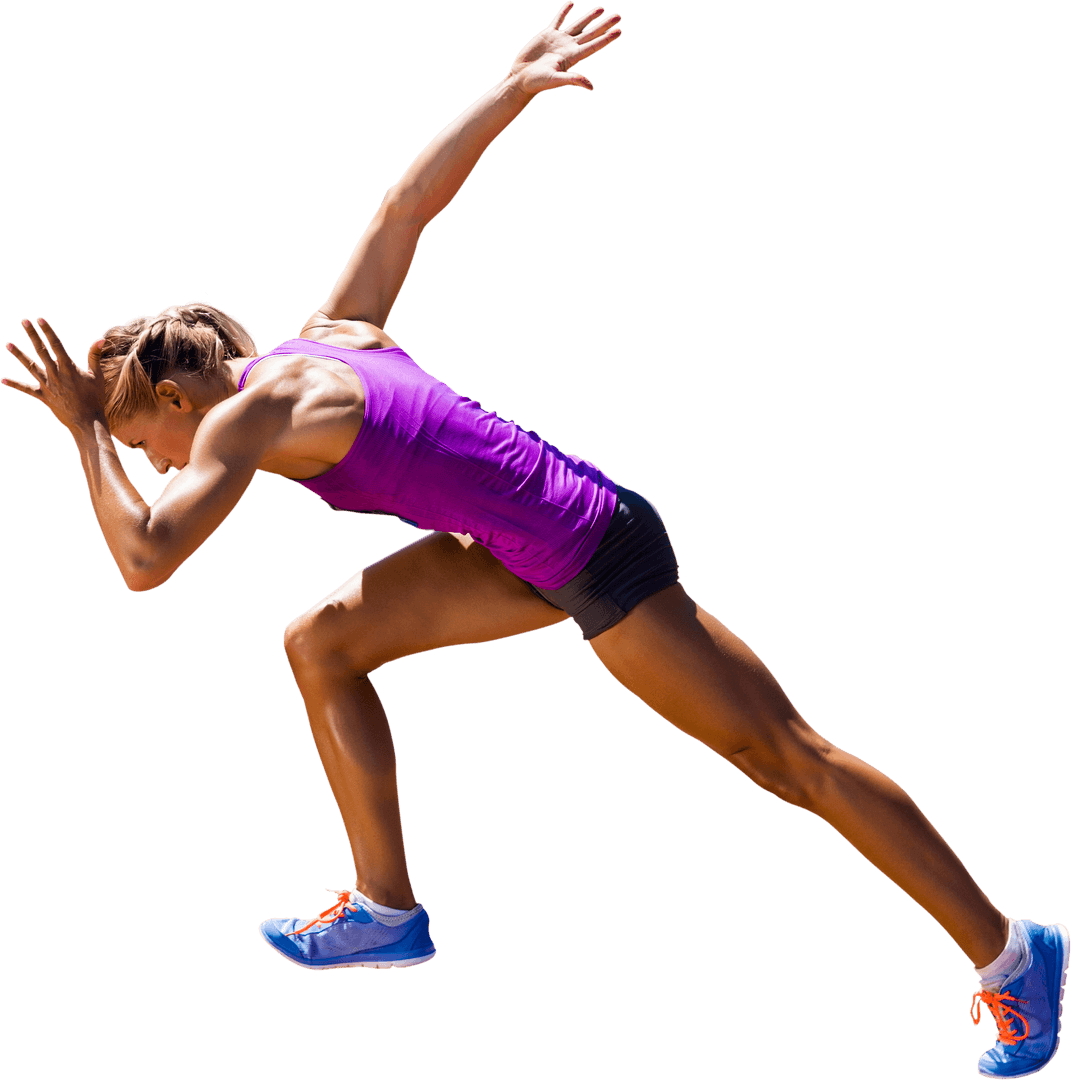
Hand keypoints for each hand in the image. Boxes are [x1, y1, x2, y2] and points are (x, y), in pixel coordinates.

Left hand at [3, 317, 107, 432]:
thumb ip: (94, 356)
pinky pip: (26, 389)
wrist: (87, 421)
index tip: (40, 319)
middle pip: (41, 350)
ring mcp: (47, 385)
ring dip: (18, 355)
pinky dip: (15, 384)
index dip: (48, 330)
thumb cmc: (95, 398)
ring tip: (7, 344)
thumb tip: (100, 339)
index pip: (56, 344)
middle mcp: (55, 374)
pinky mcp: (43, 396)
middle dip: (32, 334)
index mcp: (68, 368)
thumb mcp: (96, 376)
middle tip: (24, 321)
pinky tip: (3, 379)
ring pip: (30, 366)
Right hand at [509, 3, 621, 94]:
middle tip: (619, 16)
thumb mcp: (556, 81)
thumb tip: (591, 86)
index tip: (619, 31)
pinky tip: (571, 4)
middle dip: (605, 25)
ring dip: (590, 17)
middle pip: (591, 33)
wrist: (521, 79)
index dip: (607, 38)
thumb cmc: (537, 83)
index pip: (594, 45)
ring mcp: (559, 40)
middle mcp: (569, 47)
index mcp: (573, 57)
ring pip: (578, 25)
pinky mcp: (547, 35)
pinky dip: (564, 12)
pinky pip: (558, 20)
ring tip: (602, 9)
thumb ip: (573, 80)